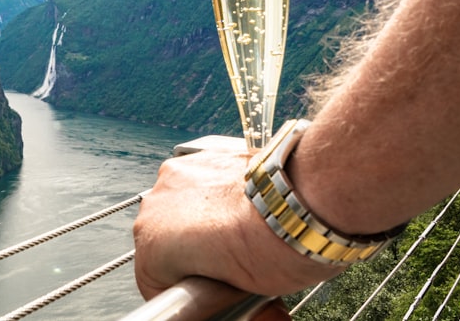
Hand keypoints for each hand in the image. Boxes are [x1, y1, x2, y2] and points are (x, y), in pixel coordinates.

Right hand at [132, 137, 342, 299]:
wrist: (307, 199)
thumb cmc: (275, 250)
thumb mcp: (245, 294)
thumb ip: (223, 302)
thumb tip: (257, 315)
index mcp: (153, 246)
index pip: (155, 282)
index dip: (188, 293)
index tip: (213, 296)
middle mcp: (155, 205)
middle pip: (167, 241)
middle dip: (193, 255)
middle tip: (231, 268)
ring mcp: (179, 174)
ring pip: (182, 210)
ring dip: (203, 223)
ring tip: (242, 235)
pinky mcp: (204, 154)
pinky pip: (203, 185)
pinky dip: (218, 197)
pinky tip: (247, 209)